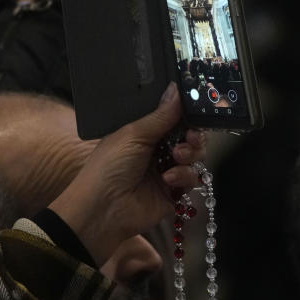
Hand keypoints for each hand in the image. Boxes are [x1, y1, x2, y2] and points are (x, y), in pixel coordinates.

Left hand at [49, 84, 205, 265]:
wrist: (103, 210)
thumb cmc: (109, 167)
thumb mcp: (133, 135)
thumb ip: (160, 115)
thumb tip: (176, 89)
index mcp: (144, 133)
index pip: (173, 119)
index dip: (186, 115)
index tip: (197, 109)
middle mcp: (157, 151)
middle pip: (189, 138)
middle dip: (193, 136)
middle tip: (189, 137)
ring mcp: (166, 172)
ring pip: (194, 157)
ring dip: (189, 154)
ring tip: (177, 156)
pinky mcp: (174, 192)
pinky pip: (191, 179)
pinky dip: (183, 176)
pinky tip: (168, 179)